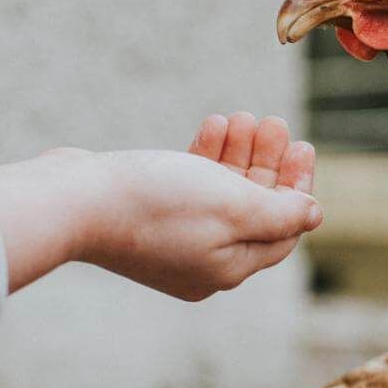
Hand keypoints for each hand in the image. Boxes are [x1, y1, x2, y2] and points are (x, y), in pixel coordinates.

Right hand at [0, 114, 322, 297]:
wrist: (73, 200)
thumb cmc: (158, 203)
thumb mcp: (234, 206)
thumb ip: (280, 212)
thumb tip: (314, 215)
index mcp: (227, 269)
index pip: (280, 233)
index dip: (297, 189)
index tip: (303, 147)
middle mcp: (200, 261)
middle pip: (251, 210)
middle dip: (266, 164)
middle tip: (274, 123)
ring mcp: (170, 239)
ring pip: (219, 193)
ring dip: (236, 153)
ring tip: (242, 117)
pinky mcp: (144, 214)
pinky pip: (186, 186)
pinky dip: (203, 156)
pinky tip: (212, 124)